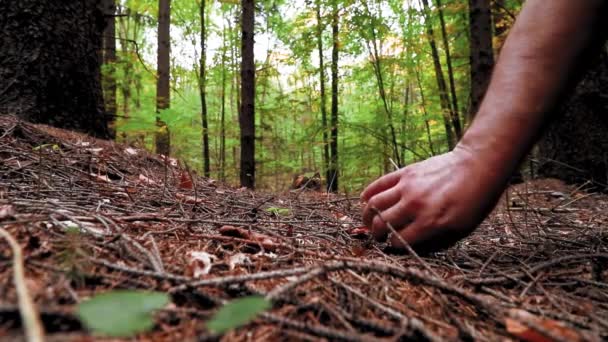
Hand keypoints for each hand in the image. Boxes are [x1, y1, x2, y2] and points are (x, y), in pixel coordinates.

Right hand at [361, 147, 506, 253]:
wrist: (478, 167)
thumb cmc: (473, 202)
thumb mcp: (461, 230)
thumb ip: (436, 242)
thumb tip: (413, 250)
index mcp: (429, 223)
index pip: (397, 241)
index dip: (393, 247)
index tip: (393, 247)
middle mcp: (414, 205)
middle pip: (381, 224)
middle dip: (376, 235)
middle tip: (378, 237)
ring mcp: (407, 187)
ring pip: (374, 205)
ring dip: (367, 217)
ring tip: (369, 222)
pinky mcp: (405, 173)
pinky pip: (379, 184)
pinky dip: (368, 194)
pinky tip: (365, 201)